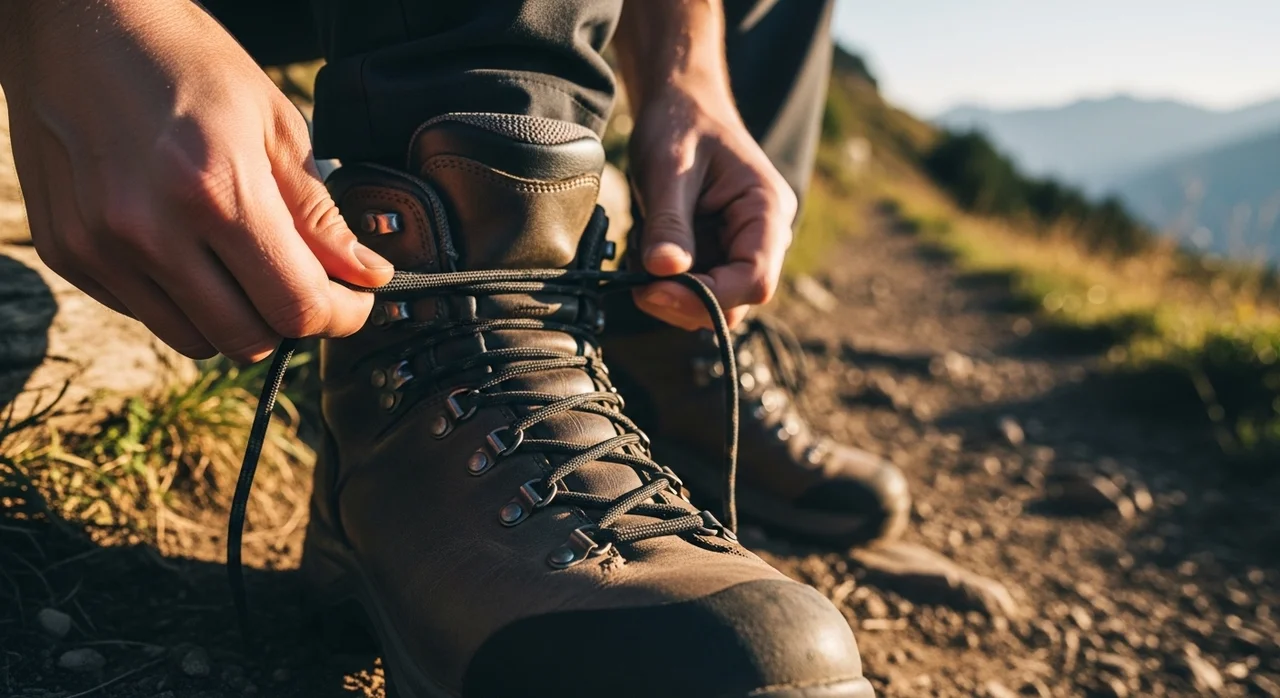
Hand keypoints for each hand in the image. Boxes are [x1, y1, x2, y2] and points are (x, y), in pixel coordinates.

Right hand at [0, 0, 391, 361]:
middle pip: (248, 339)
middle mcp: (150, 231)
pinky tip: (190, 249)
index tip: (355, 301)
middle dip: (290, 321)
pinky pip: (145, 315)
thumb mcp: (274, 124)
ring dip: (236, 319)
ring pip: (195, 340)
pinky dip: (181, 300)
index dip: (340, 315)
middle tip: (306, 285)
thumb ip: (319, 214)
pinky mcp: (67, 253)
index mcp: (215, 192)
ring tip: (247, 266)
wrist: (74, 22)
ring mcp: (100, 248)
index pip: (295, 305)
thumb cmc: (182, 59)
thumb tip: (365, 274)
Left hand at [627, 86, 795, 329]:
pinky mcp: (715, 255)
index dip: (707, 296)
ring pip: (711, 302)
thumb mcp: (668, 168)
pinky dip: (662, 281)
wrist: (679, 105)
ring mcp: (739, 249)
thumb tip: (662, 271)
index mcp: (767, 211)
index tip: (654, 288)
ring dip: (669, 292)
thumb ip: (668, 221)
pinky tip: (645, 249)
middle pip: (734, 302)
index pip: (755, 280)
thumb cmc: (681, 124)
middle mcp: (763, 237)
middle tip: (637, 278)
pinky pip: (693, 288)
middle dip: (682, 299)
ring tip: (640, 251)